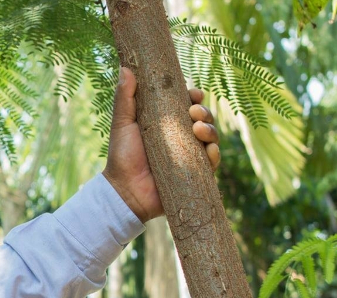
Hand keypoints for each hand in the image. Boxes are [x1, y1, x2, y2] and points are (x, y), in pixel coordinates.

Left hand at [102, 66, 219, 222]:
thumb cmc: (122, 156)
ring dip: (211, 129)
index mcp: (168, 123)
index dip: (194, 97)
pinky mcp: (196, 174)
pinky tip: (208, 149)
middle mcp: (182, 138)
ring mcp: (191, 155)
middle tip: (193, 111)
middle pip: (204, 118)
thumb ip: (125, 98)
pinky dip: (214, 154)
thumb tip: (125, 67)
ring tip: (197, 127)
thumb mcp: (123, 124)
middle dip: (204, 111)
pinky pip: (213, 162)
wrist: (124, 190)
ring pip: (212, 137)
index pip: (188, 105)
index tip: (192, 93)